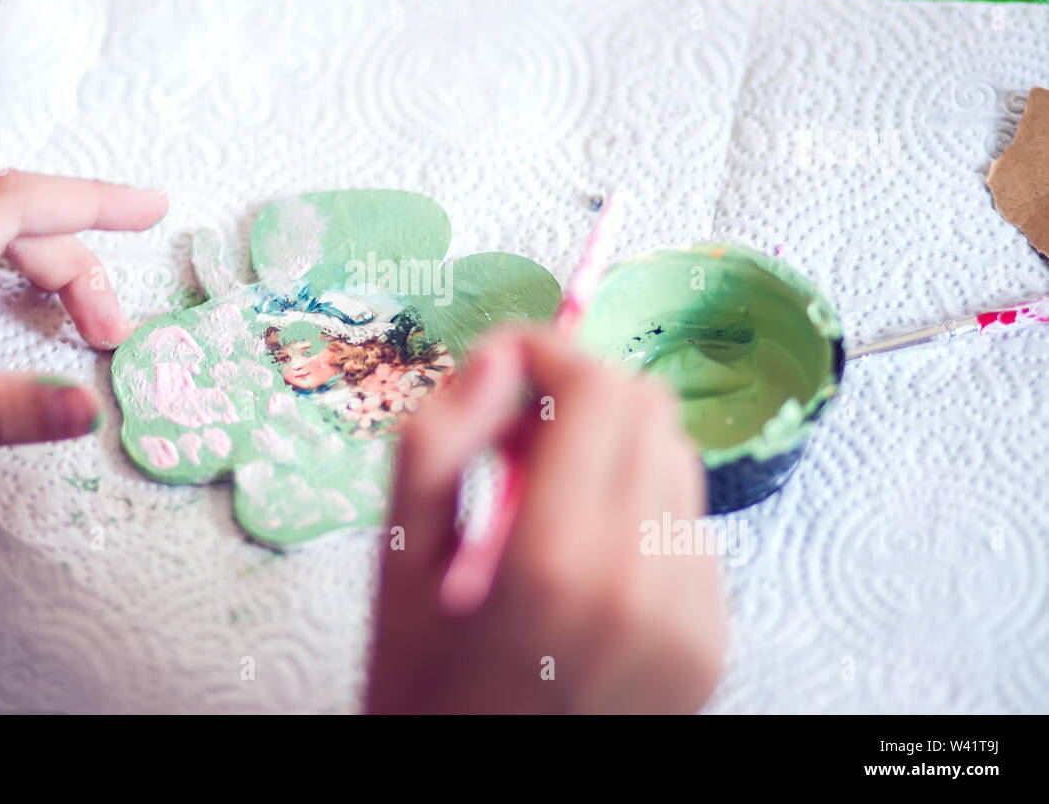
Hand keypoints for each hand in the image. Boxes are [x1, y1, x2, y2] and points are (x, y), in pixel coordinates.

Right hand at [367, 327, 724, 713]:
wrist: (488, 800)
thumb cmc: (423, 690)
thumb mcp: (397, 566)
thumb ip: (436, 445)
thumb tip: (497, 355)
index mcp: (559, 565)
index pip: (600, 389)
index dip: (547, 349)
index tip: (502, 364)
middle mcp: (646, 588)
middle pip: (649, 410)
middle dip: (577, 395)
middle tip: (511, 436)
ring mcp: (692, 620)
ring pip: (675, 460)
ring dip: (609, 449)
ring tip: (541, 501)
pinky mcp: (711, 640)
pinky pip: (686, 525)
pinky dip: (635, 507)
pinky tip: (579, 555)